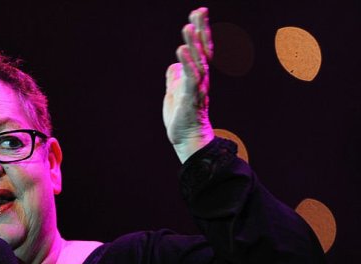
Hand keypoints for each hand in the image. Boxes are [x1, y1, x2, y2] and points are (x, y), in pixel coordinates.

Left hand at [163, 7, 215, 162]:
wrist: (187, 139)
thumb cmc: (182, 117)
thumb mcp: (174, 93)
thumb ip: (175, 77)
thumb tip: (174, 65)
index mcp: (196, 74)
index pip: (200, 49)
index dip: (200, 31)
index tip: (198, 13)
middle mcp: (201, 77)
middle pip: (203, 49)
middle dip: (201, 30)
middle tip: (199, 11)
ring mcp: (197, 87)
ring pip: (198, 61)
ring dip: (193, 43)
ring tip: (187, 27)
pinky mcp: (191, 97)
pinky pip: (190, 78)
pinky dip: (187, 63)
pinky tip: (180, 51)